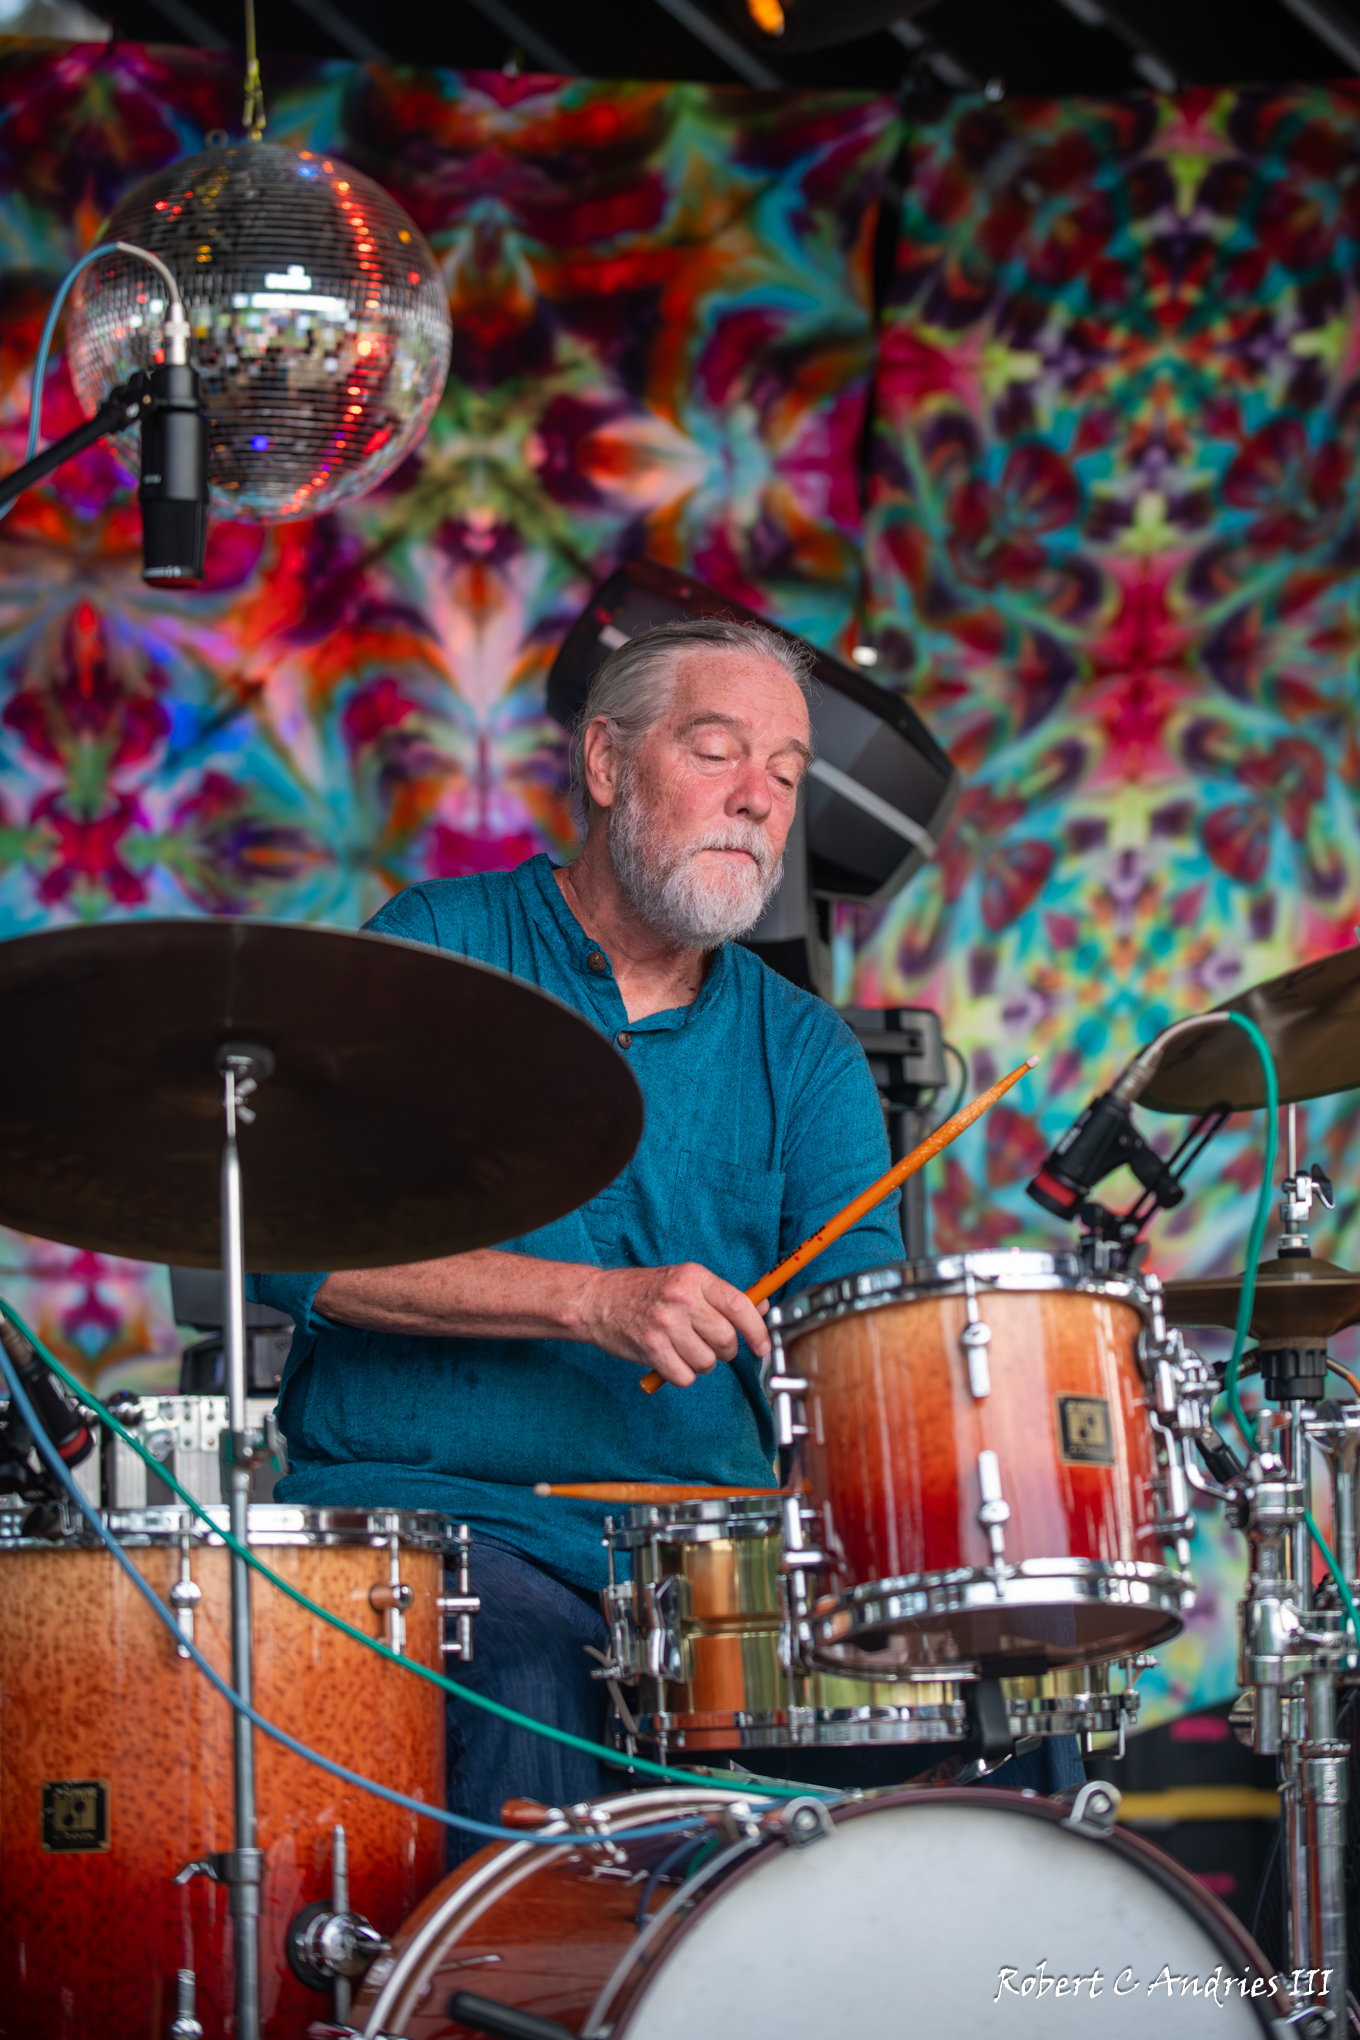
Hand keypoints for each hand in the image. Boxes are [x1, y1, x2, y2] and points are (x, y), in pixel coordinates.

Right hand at [579, 1263, 770, 1388]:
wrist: (597, 1300)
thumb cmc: (643, 1291)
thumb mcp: (684, 1281)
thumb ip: (721, 1297)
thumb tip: (761, 1308)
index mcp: (695, 1277)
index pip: (740, 1306)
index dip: (758, 1330)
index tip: (763, 1347)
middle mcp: (682, 1298)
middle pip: (726, 1339)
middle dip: (724, 1351)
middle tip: (710, 1346)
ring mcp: (665, 1324)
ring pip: (707, 1362)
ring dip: (700, 1363)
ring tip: (683, 1349)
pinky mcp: (651, 1348)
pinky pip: (685, 1376)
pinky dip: (681, 1375)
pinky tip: (669, 1359)